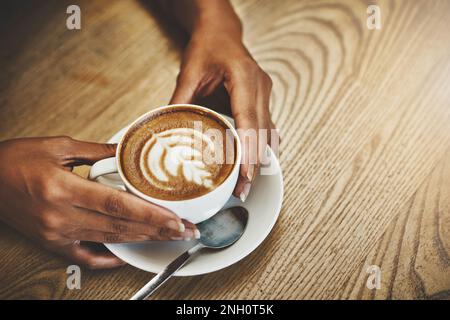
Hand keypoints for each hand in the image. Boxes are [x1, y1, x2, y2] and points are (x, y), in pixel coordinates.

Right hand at [0, 137, 197, 268]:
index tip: (175, 219)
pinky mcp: (51, 242)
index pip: (118, 205)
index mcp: (63, 188)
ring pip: (109, 240)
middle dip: (157, 230)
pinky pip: (85, 256)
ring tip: (168, 238)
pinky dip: (108, 258)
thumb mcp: (58, 146)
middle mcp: (61, 216)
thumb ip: (97, 151)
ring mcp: (56, 233)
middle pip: (119, 226)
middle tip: (184, 231)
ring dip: (142, 240)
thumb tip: (127, 151)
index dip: (151, 214)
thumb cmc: (16, 159)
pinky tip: (127, 255)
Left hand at [170, 26, 277, 201]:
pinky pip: (266, 128)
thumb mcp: (189, 73)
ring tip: (246, 184)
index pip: (249, 122)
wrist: (220, 31)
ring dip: (259, 160)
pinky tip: (253, 164)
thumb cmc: (207, 46)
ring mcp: (265, 93)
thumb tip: (166, 131)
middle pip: (262, 133)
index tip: (244, 177)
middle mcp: (260, 86)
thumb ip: (180, 102)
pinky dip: (260, 147)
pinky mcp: (263, 99)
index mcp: (244, 77)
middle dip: (254, 164)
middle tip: (242, 191)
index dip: (248, 152)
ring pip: (268, 133)